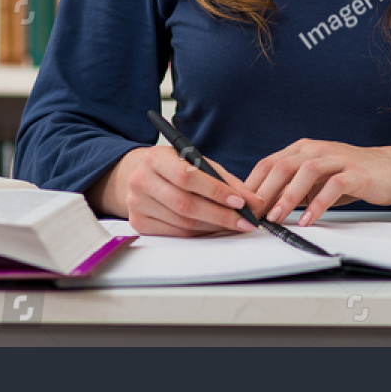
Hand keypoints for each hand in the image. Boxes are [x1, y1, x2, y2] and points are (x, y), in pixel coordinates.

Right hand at [89, 146, 268, 236]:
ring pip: (182, 223)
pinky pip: (175, 233)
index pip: (187, 177)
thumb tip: (253, 201)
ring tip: (233, 225)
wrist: (139, 174)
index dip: (216, 191)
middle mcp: (141, 180)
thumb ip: (224, 180)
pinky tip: (212, 228)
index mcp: (155, 158)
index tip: (240, 202)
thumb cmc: (173, 166)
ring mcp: (137, 203)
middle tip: (244, 221)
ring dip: (213, 226)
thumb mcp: (196, 162)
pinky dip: (198, 233)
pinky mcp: (139, 223)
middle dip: (220, 215)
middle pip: (185, 204)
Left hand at [245, 140, 390, 225]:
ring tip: (276, 218)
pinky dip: (318, 203)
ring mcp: (336, 158)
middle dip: (264, 192)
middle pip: (282, 166)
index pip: (269, 163)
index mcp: (302, 149)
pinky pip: (333, 186)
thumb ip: (293, 189)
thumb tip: (264, 207)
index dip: (252, 184)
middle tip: (253, 215)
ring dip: (287, 196)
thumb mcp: (316, 181)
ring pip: (305, 171)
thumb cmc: (351, 175)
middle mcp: (316, 149)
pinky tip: (309, 219)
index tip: (240, 206)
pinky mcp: (355, 172)